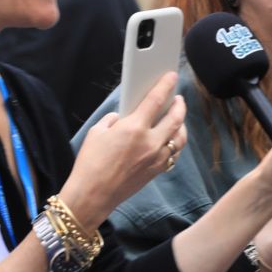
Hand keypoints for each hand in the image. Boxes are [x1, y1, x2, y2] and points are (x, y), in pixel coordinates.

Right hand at [66, 72, 185, 227]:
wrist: (93, 194)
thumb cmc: (90, 164)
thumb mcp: (97, 132)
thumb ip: (113, 119)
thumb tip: (123, 116)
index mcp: (133, 128)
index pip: (156, 100)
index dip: (166, 85)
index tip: (172, 77)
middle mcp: (150, 142)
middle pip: (176, 117)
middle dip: (179, 104)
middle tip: (177, 98)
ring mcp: (156, 157)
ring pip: (180, 136)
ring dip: (181, 124)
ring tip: (177, 117)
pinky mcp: (157, 170)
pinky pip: (174, 152)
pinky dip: (175, 142)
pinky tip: (170, 138)